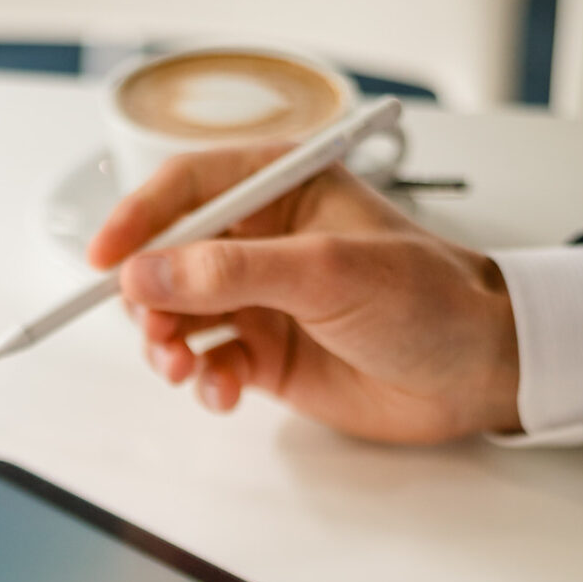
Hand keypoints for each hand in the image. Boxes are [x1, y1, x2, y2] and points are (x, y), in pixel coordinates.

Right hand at [87, 151, 521, 443]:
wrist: (477, 371)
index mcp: (283, 190)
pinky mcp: (269, 356)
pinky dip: (205, 382)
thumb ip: (234, 273)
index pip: (188, 188)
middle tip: (157, 332)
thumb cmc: (429, 298)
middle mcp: (265, 242)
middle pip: (171, 259)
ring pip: (182, 317)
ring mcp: (264, 301)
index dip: (139, 220)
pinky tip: (224, 393)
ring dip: (168, 344)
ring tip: (182, 368)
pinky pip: (211, 365)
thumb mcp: (328, 271)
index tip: (105, 259)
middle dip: (151, 298)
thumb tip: (151, 273)